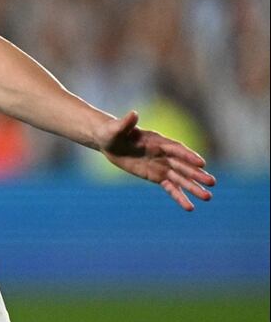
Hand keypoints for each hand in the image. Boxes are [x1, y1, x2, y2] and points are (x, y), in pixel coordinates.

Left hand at [96, 111, 214, 210]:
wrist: (110, 142)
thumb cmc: (113, 132)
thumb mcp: (116, 128)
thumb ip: (127, 123)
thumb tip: (133, 114)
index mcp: (158, 140)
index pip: (176, 149)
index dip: (188, 156)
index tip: (201, 163)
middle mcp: (164, 154)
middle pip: (183, 165)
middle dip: (196, 174)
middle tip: (212, 183)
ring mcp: (162, 166)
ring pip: (180, 178)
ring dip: (193, 187)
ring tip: (208, 197)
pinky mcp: (157, 176)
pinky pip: (170, 187)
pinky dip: (179, 196)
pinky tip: (189, 207)